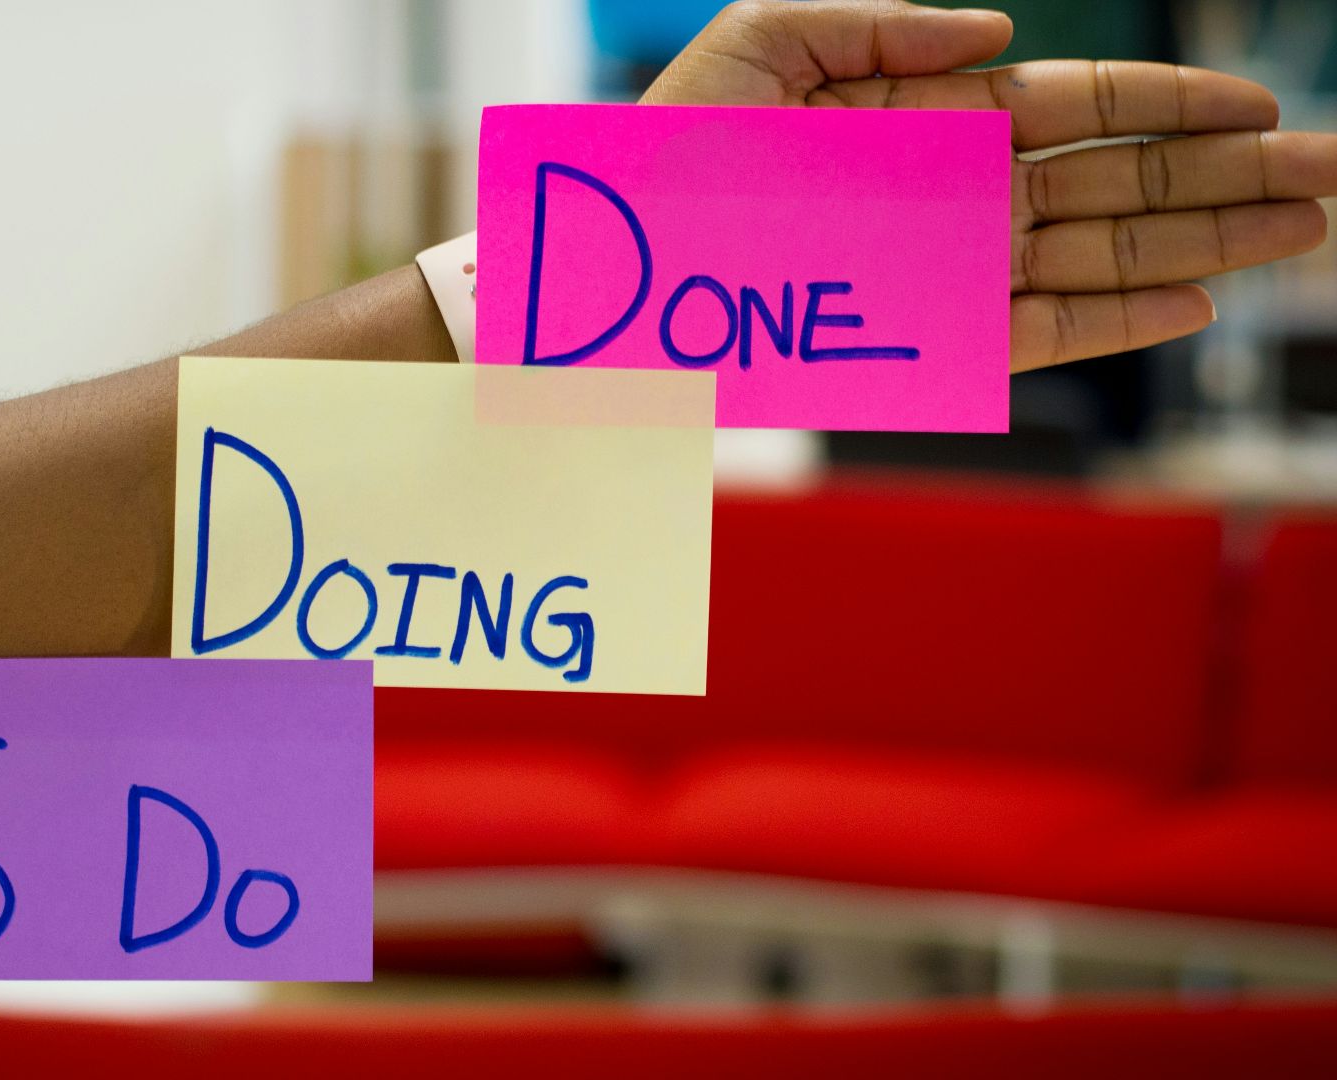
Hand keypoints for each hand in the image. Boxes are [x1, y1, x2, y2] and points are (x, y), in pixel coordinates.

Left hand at [642, 0, 1336, 370]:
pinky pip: (1038, 331)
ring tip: (1304, 232)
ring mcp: (948, 267)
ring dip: (1206, 247)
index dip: (1171, 100)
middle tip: (1332, 175)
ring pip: (1102, 257)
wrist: (610, 268)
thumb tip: (996, 27)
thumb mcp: (763, 44)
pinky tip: (1195, 304)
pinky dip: (1117, 322)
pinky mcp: (924, 338)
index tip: (1259, 102)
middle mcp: (954, 192)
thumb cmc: (670, 150)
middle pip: (1118, 181)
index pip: (1077, 102)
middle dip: (1228, 178)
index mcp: (928, 115)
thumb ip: (879, 20)